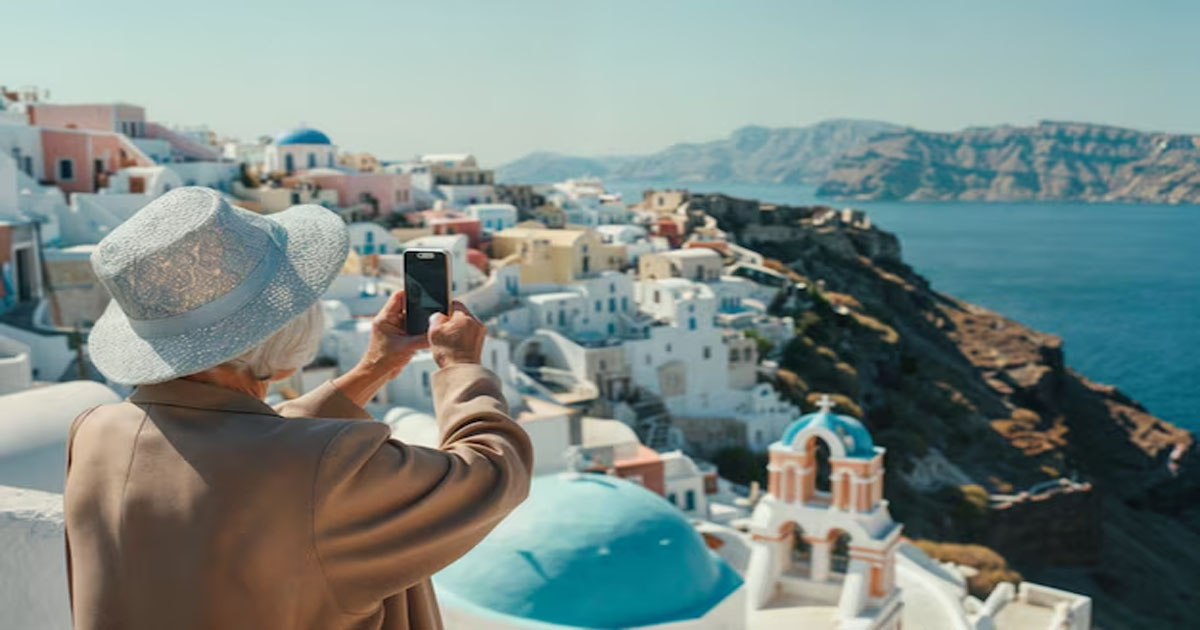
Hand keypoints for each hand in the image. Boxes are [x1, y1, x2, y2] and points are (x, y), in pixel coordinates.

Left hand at [333, 290, 428, 405]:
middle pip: (407, 307)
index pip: (399, 296)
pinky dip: (416, 331)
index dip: (412, 293)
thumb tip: (437, 332)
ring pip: (410, 318)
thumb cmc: (384, 360)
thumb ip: (424, 338)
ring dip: (417, 322)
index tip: (425, 294)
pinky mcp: (398, 336)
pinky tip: (420, 337)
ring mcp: (393, 328)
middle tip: (430, 313)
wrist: (377, 374)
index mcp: (385, 318)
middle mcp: (388, 320)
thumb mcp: (408, 347)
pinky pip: (410, 328)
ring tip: (425, 327)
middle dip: (418, 310)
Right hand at [428, 301, 485, 367]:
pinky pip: (469, 335)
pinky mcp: (480, 343)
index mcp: (465, 316)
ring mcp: (480, 333)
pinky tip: (455, 347)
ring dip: (457, 330)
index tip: (440, 317)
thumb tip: (439, 315)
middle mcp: (476, 322)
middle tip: (443, 332)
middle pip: (461, 315)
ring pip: (465, 325)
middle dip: (451, 321)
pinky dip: (462, 338)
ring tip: (448, 341)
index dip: (445, 308)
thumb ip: (436, 318)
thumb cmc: (448, 352)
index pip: (454, 303)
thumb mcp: (434, 331)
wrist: (461, 372)